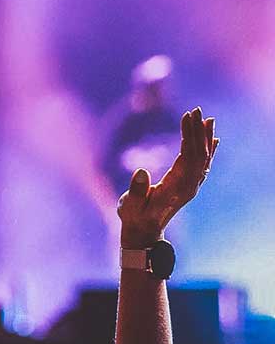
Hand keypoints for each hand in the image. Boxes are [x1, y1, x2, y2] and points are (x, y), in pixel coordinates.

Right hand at [118, 107, 216, 247]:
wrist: (144, 232)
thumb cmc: (134, 218)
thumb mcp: (130, 206)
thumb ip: (137, 190)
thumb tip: (142, 170)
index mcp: (177, 188)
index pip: (189, 156)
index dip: (189, 136)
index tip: (187, 117)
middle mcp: (189, 186)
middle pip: (199, 154)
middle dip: (198, 131)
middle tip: (196, 110)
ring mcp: (191, 186)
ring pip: (203, 158)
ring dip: (204, 137)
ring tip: (207, 118)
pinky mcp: (188, 185)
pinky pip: (202, 164)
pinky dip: (207, 150)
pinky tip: (212, 140)